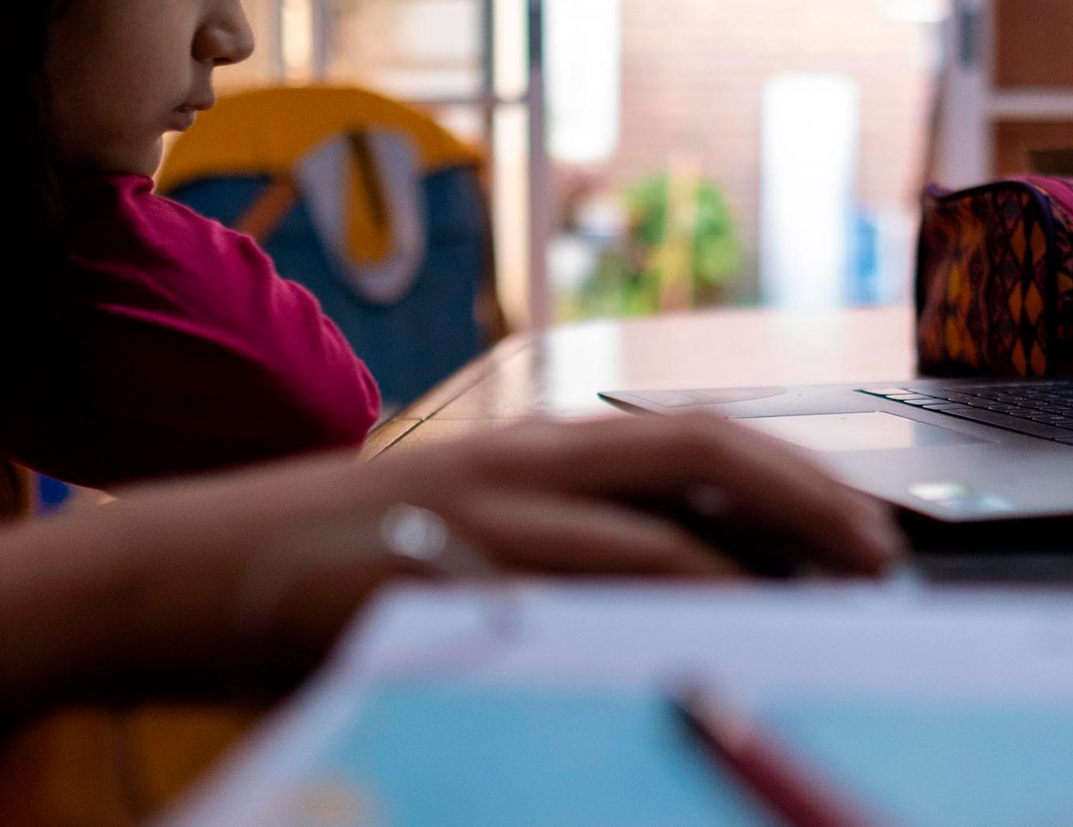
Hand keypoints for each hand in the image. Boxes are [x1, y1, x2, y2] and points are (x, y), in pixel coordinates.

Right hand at [0, 414, 905, 700]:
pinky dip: (666, 603)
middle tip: (883, 559)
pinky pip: (583, 582)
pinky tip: (717, 635)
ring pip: (661, 515)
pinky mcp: (449, 567)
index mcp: (536, 447)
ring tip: (834, 601)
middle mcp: (526, 459)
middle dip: (810, 498)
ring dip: (763, 556)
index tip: (860, 527)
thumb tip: (687, 581)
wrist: (190, 565)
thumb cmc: (332, 560)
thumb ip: (563, 542)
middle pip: (703, 448)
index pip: (695, 437)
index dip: (793, 475)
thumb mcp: (464, 532)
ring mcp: (488, 509)